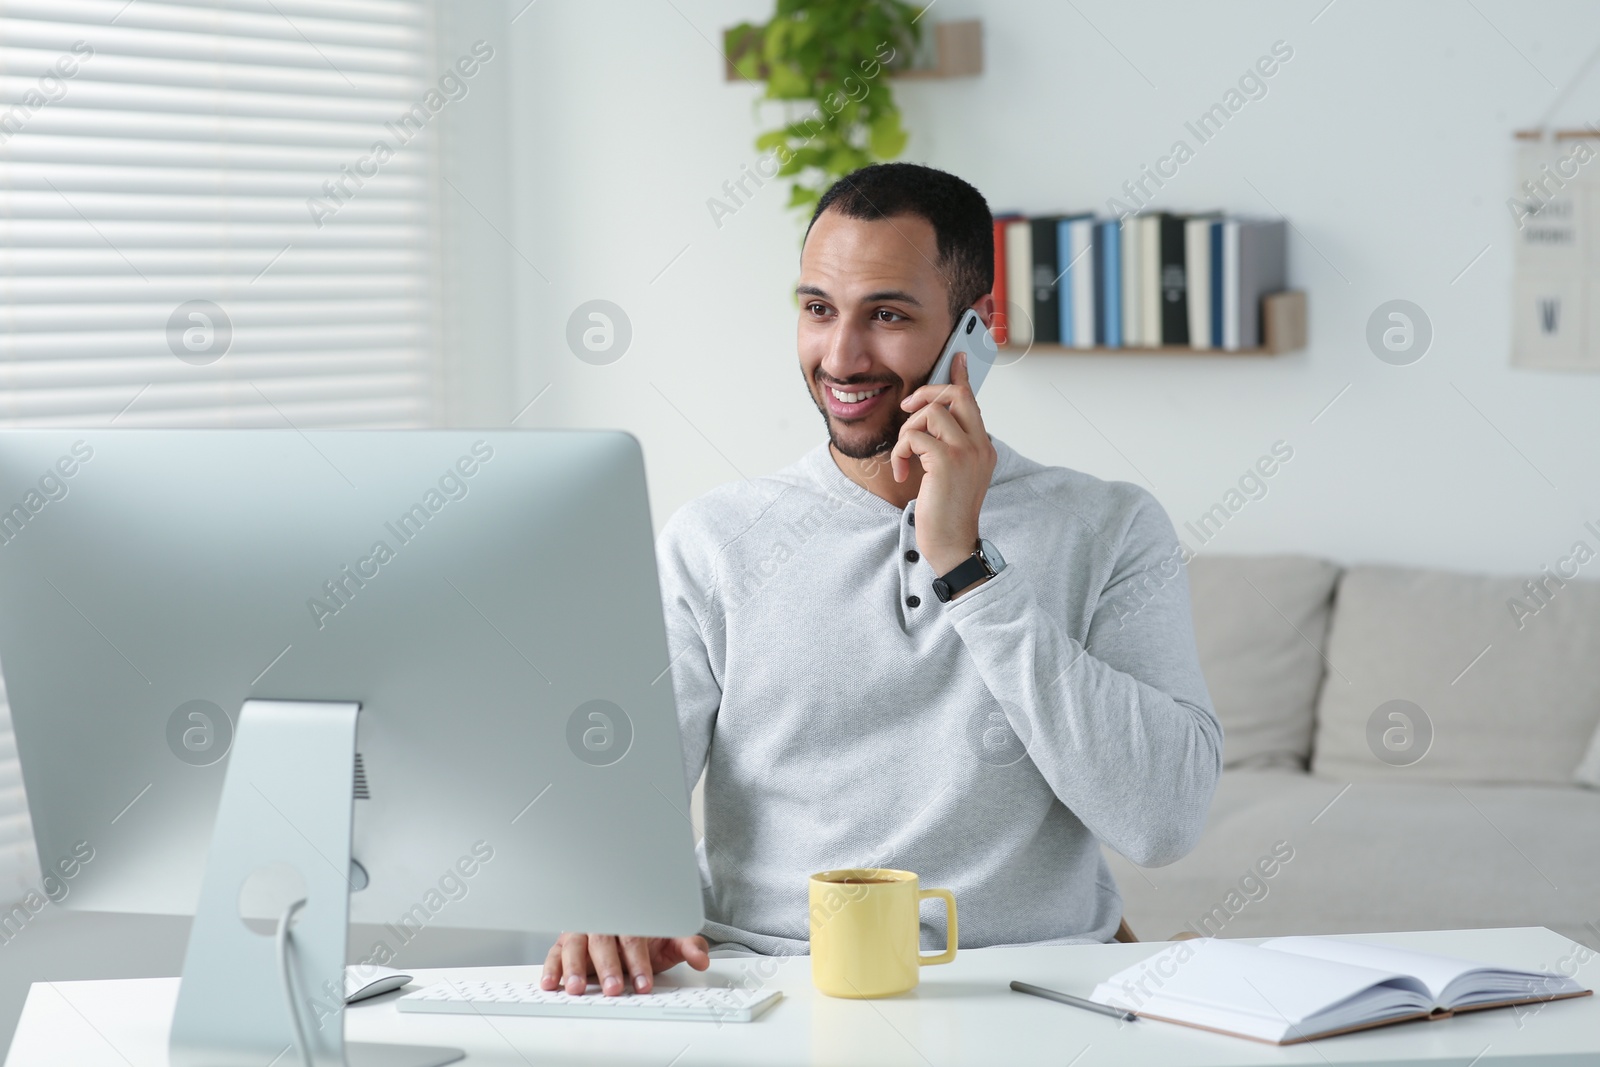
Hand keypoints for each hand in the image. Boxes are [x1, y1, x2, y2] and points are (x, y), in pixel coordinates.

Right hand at [540, 932, 709, 995]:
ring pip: (576, 944)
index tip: (643, 983)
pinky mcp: (566, 942)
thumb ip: (688, 946)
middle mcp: (605, 921)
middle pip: (603, 941)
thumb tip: (701, 959)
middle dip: (608, 966)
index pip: (634, 937)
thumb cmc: (649, 934)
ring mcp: (584, 930)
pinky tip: (552, 983)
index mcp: (632, 917)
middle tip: (614, 988)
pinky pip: (555, 952)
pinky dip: (552, 967)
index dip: (639, 961)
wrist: (632, 920)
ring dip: (575, 966)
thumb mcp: (671, 939)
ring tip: (578, 988)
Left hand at [891, 350, 996, 574]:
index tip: (956, 358)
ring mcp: (966, 452)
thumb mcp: (955, 475)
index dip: (961, 377)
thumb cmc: (946, 513)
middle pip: (955, 395)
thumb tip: (931, 422)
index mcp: (983, 447)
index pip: (973, 401)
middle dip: (926, 393)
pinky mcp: (947, 461)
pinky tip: (901, 472)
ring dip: (907, 432)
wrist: (952, 543)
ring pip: (930, 413)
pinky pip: (915, 437)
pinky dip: (900, 451)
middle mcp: (979, 445)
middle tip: (907, 408)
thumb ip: (950, 447)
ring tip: (904, 457)